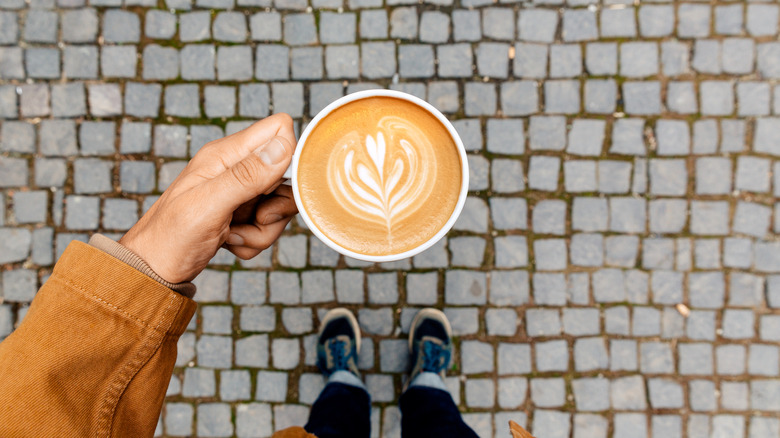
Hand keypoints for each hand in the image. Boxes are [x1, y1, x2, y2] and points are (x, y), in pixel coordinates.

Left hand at [120, 114, 297, 282]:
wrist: (153, 269)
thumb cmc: (170, 236)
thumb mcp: (209, 205)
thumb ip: (247, 175)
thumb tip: (284, 145)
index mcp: (226, 154)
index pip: (278, 130)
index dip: (288, 157)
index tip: (272, 188)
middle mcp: (235, 167)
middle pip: (287, 174)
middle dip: (279, 204)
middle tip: (256, 219)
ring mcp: (239, 191)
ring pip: (280, 204)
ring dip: (264, 229)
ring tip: (234, 236)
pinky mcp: (241, 213)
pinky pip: (268, 224)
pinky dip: (254, 240)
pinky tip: (230, 242)